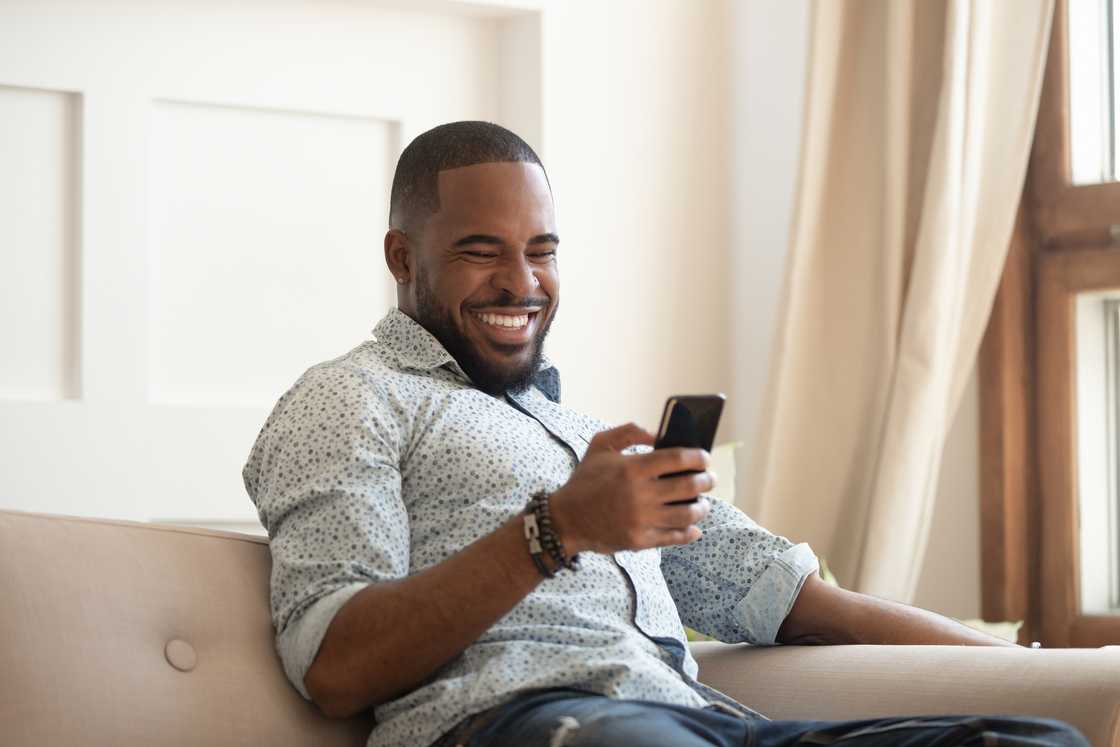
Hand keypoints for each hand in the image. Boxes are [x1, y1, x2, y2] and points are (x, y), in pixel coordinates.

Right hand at [549, 423, 713, 554]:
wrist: (565, 519)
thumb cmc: (585, 480)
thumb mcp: (600, 446)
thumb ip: (629, 432)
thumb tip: (659, 434)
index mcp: (632, 468)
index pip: (678, 459)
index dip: (698, 457)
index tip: (704, 458)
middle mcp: (640, 494)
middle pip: (688, 487)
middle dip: (706, 481)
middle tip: (709, 479)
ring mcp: (641, 520)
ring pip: (686, 514)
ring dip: (702, 508)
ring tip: (703, 504)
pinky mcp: (640, 540)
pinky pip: (673, 537)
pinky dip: (689, 533)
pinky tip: (694, 528)